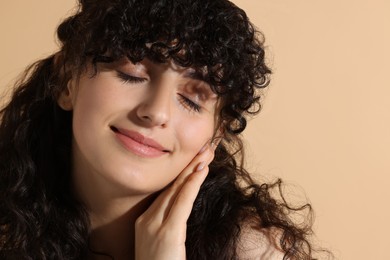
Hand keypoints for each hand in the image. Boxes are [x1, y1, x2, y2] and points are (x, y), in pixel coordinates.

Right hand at [134, 141, 216, 259]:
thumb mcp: (161, 248)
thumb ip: (169, 230)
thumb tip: (181, 214)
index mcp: (145, 223)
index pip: (167, 193)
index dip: (182, 175)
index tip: (195, 160)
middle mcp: (147, 220)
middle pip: (171, 187)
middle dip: (189, 165)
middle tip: (204, 147)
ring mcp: (154, 226)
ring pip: (177, 190)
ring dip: (193, 169)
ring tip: (206, 152)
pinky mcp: (167, 234)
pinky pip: (182, 202)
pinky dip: (192, 183)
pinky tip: (201, 169)